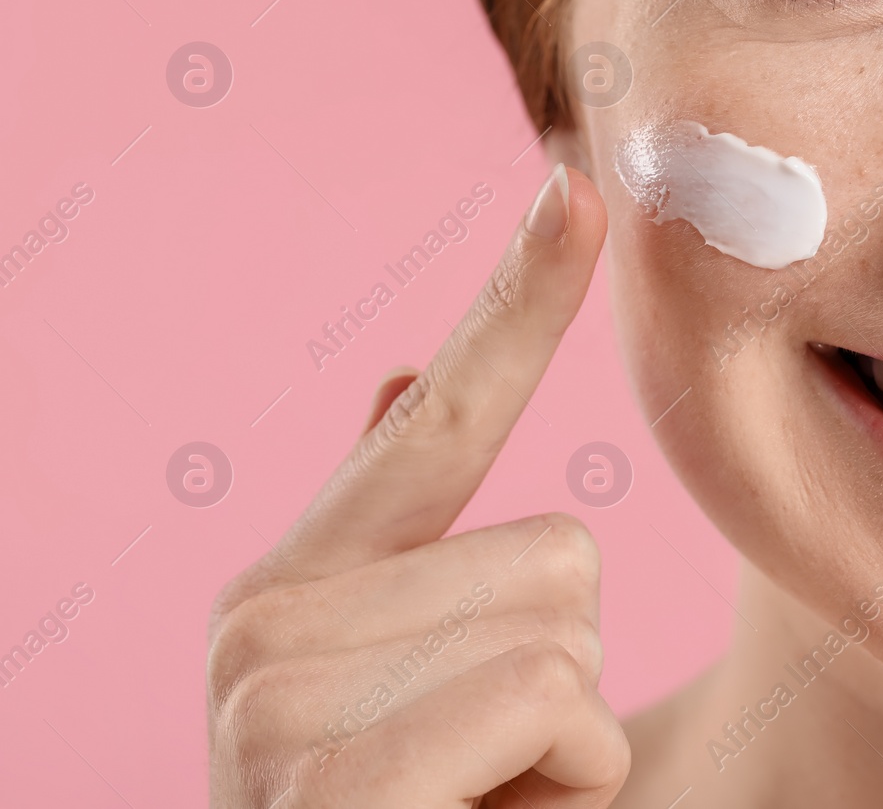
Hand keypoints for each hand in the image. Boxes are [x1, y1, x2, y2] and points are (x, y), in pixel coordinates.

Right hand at [207, 166, 629, 807]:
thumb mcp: (429, 693)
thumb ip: (407, 548)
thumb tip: (400, 384)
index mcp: (298, 595)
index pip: (447, 418)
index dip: (520, 298)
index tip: (577, 180)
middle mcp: (260, 631)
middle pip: (561, 548)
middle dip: (568, 678)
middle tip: (488, 783)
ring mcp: (274, 712)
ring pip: (568, 620)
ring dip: (571, 745)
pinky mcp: (333, 792)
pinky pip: (547, 697)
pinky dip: (568, 782)